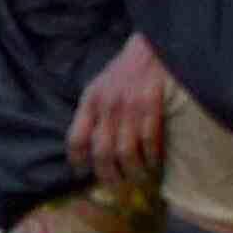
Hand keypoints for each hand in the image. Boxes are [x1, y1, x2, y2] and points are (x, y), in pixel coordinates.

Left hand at [70, 37, 172, 181]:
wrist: (153, 46)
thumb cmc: (126, 69)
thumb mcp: (100, 85)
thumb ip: (93, 111)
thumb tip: (88, 145)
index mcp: (90, 100)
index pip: (76, 138)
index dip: (77, 160)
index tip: (82, 174)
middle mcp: (106, 105)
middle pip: (101, 152)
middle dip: (108, 175)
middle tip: (116, 186)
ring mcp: (129, 105)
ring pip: (125, 152)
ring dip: (133, 171)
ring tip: (138, 178)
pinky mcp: (151, 104)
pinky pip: (149, 140)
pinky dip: (152, 157)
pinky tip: (155, 162)